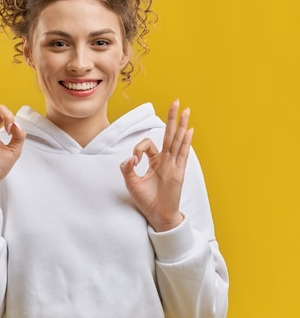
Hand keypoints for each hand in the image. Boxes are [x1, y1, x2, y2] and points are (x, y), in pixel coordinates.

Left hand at [120, 99, 192, 231]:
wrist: (157, 216)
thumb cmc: (146, 201)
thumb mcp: (131, 183)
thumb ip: (127, 169)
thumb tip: (129, 158)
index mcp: (154, 161)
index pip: (148, 145)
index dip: (138, 148)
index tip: (134, 160)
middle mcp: (165, 160)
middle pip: (168, 135)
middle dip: (171, 118)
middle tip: (175, 101)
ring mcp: (173, 165)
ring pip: (177, 140)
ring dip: (181, 125)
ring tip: (185, 110)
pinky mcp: (178, 172)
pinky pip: (182, 154)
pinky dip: (185, 142)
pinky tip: (189, 130)